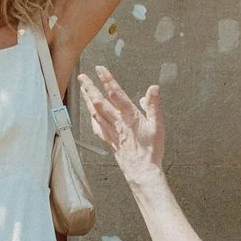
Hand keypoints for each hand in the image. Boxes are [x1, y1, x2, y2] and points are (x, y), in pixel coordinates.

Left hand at [80, 68, 166, 182]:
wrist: (142, 171)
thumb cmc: (151, 150)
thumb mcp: (158, 126)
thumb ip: (154, 106)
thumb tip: (153, 89)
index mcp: (129, 117)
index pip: (116, 94)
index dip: (107, 80)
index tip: (100, 69)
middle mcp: (117, 123)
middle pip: (99, 102)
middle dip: (90, 88)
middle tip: (82, 77)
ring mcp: (111, 132)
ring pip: (95, 113)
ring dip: (87, 99)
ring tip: (83, 89)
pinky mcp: (109, 140)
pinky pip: (96, 126)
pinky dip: (91, 117)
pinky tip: (89, 113)